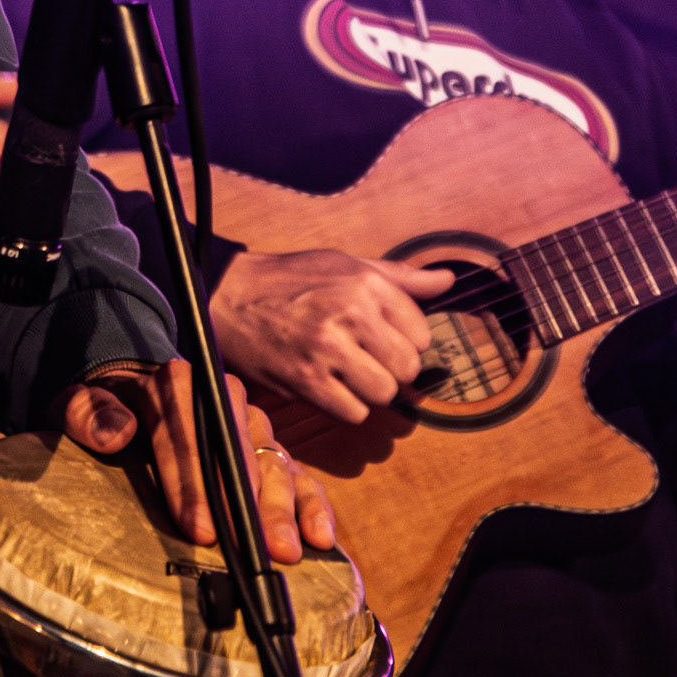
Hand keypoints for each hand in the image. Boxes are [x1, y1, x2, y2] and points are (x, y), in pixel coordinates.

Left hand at [63, 361, 336, 563]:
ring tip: (286, 550)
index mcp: (174, 384)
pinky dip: (311, 503)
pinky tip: (319, 535)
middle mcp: (220, 398)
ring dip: (282, 508)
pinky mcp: (265, 448)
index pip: (187, 434)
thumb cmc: (103, 403)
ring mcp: (248, 424)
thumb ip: (88, 412)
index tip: (199, 529)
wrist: (128, 388)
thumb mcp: (78, 400)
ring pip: (273, 462)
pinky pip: (297, 471)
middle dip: (248, 502)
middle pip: (239, 450)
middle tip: (254, 546)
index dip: (194, 484)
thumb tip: (117, 433)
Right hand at [209, 249, 454, 424]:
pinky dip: (345, 406)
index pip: (422, 334)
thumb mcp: (347, 264)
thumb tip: (447, 279)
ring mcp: (328, 349)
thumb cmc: (292, 280)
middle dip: (391, 370)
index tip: (382, 339)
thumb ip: (401, 277)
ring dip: (368, 391)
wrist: (229, 296)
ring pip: (383, 394)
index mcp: (366, 284)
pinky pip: (353, 413)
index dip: (405, 342)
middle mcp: (351, 314)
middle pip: (407, 368)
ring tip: (346, 373)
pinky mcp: (306, 380)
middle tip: (365, 360)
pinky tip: (328, 386)